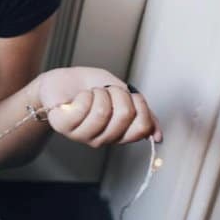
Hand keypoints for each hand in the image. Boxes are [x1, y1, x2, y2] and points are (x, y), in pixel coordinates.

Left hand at [31, 67, 162, 146]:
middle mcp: (103, 139)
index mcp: (119, 134)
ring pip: (102, 111)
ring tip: (91, 93)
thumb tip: (157, 136)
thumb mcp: (123, 94)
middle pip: (124, 115)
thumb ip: (142, 113)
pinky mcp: (64, 126)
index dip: (139, 105)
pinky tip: (79, 96)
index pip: (142, 127)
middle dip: (117, 93)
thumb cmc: (90, 86)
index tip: (130, 94)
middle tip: (106, 90)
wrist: (62, 80)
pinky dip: (83, 95)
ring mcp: (83, 135)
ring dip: (98, 93)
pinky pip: (82, 108)